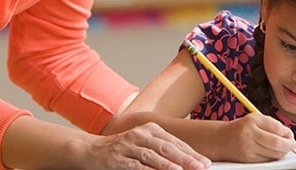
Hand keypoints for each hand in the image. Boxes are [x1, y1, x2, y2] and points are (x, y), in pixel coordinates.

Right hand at [85, 122, 210, 169]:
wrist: (89, 150)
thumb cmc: (121, 150)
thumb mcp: (142, 145)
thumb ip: (161, 151)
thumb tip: (185, 162)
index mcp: (150, 130)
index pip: (175, 142)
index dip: (191, 153)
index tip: (206, 162)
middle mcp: (141, 135)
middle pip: (168, 147)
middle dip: (187, 159)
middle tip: (202, 167)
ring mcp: (129, 146)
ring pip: (154, 155)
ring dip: (171, 164)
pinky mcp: (118, 159)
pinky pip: (137, 165)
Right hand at [218, 114, 295, 162]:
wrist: (221, 139)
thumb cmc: (241, 129)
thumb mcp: (254, 120)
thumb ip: (271, 124)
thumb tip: (288, 135)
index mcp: (252, 120)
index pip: (277, 128)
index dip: (287, 133)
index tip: (290, 135)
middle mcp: (249, 133)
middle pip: (276, 143)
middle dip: (289, 145)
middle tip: (292, 145)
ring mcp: (247, 147)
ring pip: (273, 154)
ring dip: (282, 152)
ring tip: (282, 148)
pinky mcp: (247, 159)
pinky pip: (267, 160)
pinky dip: (273, 157)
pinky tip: (272, 153)